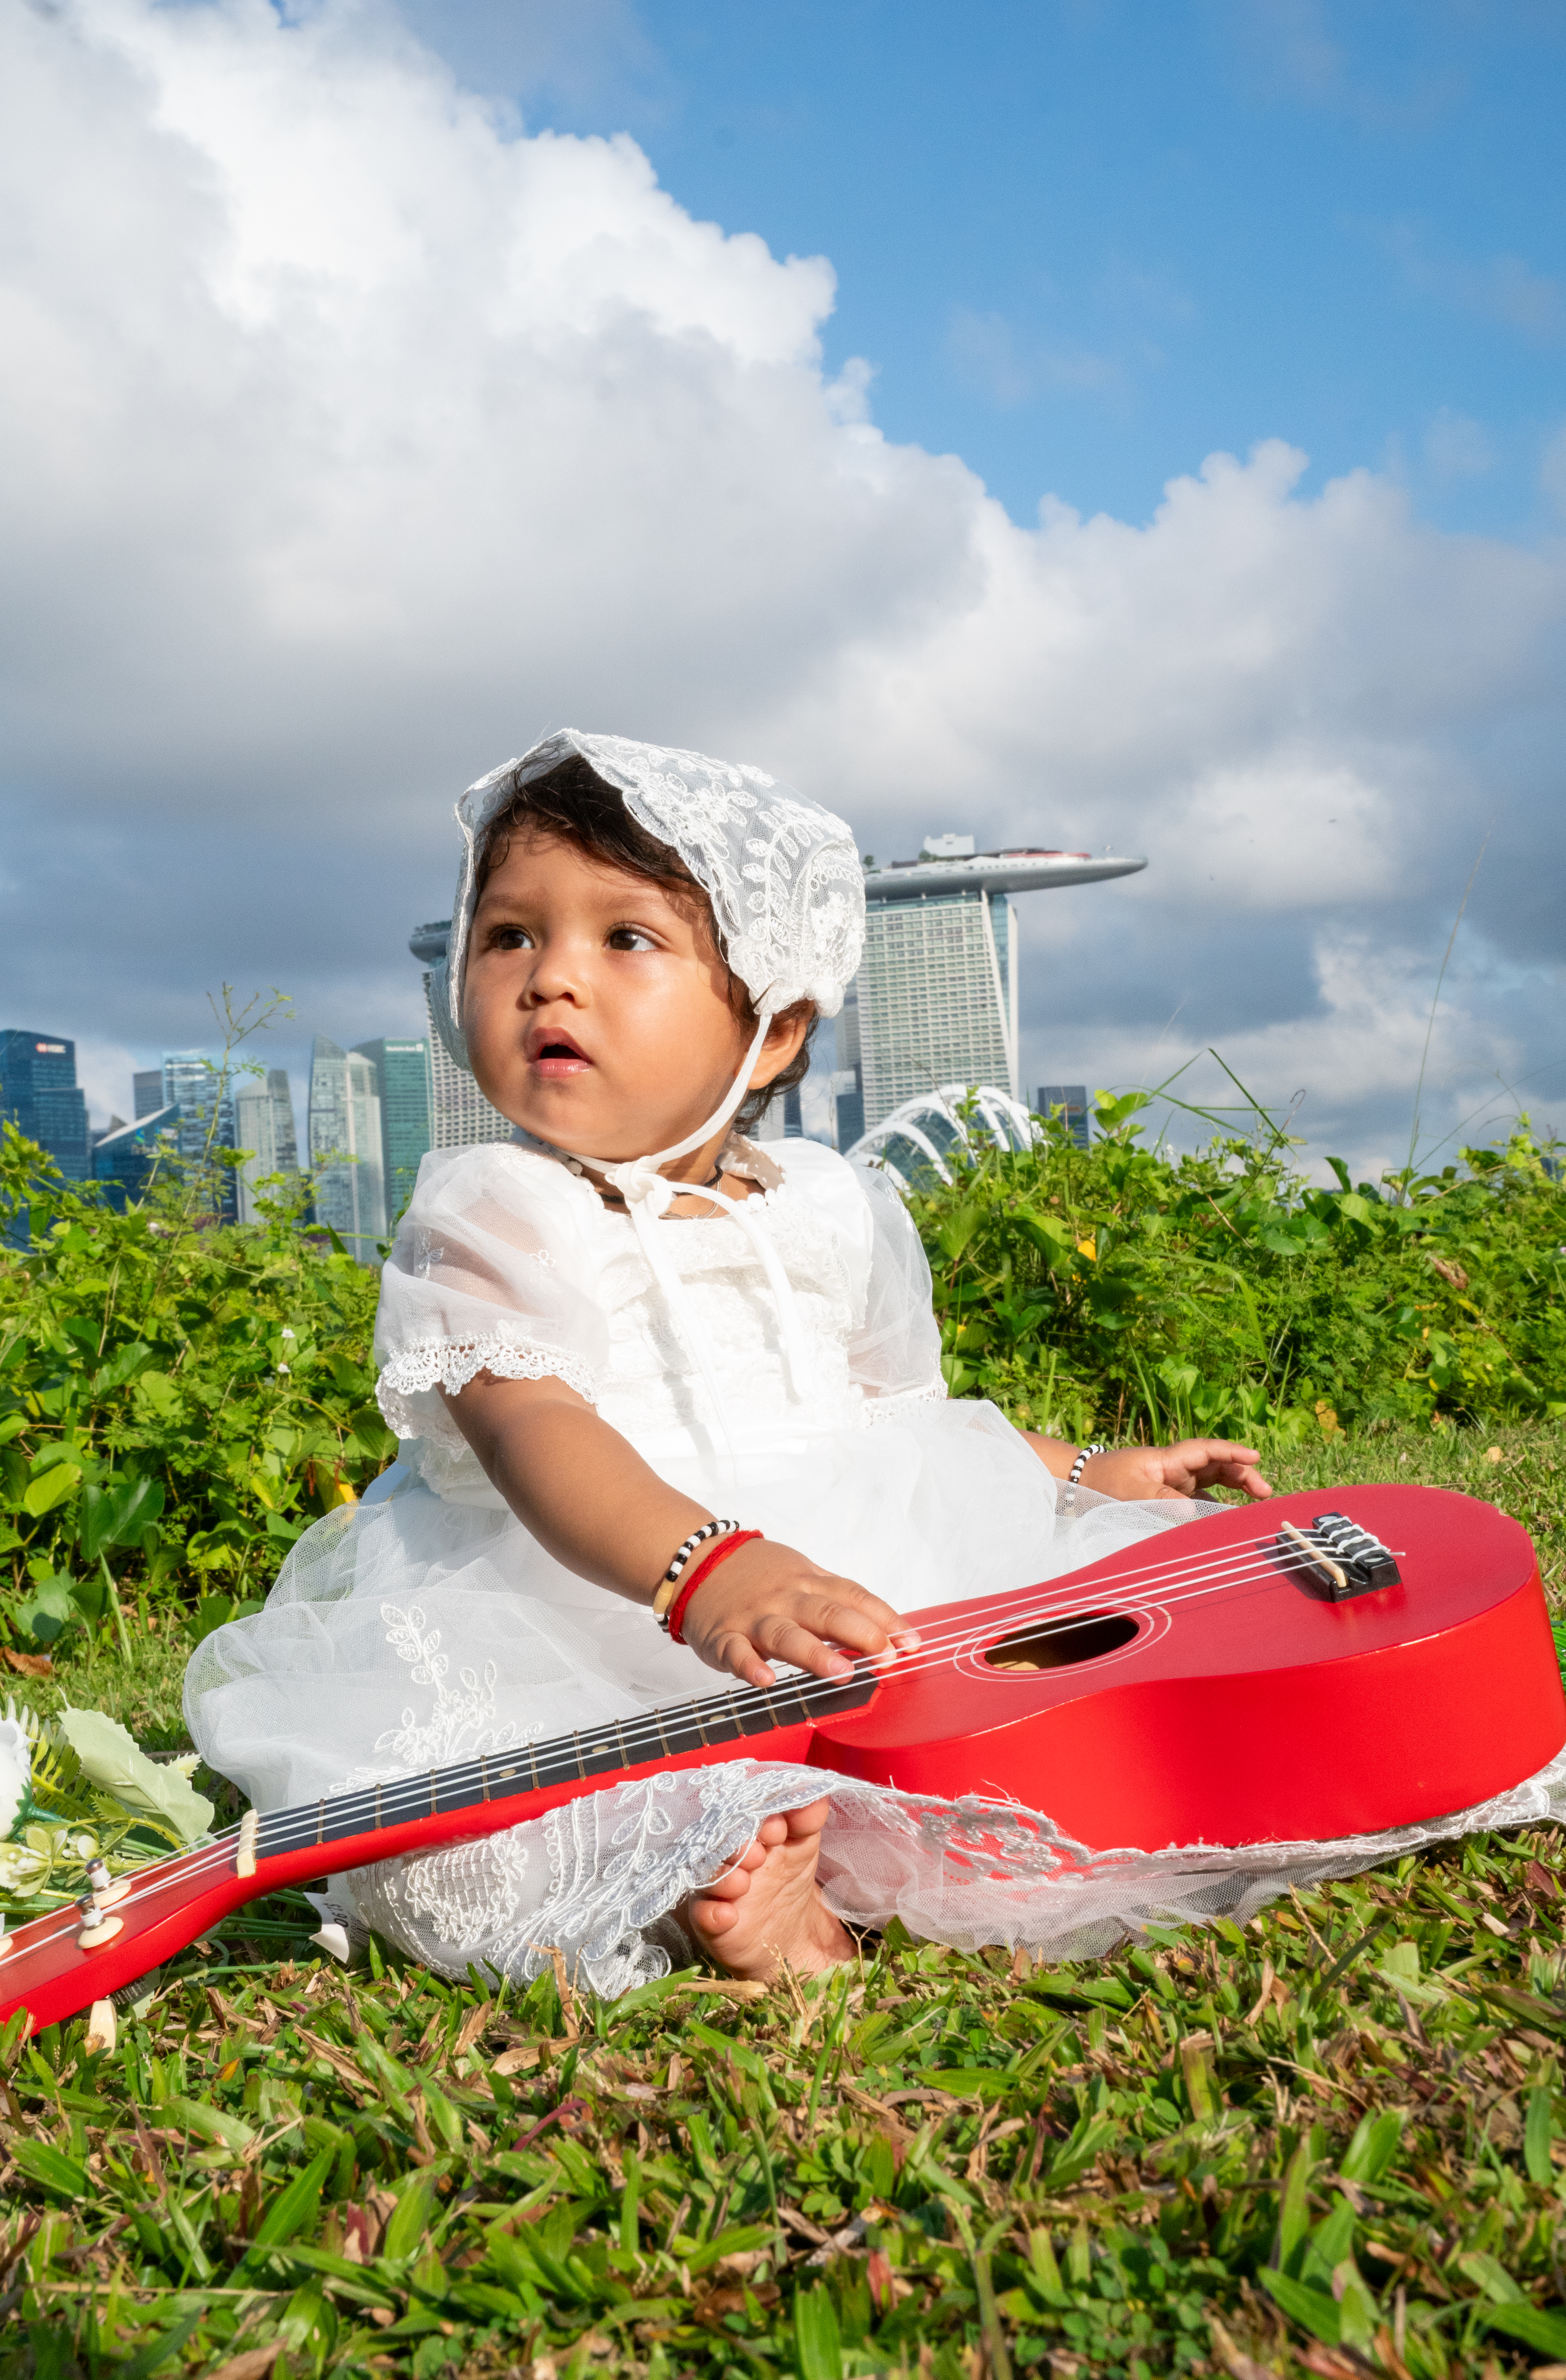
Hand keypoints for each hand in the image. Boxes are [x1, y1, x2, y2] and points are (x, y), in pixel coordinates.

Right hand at [677, 1539, 921, 1688]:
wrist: (696, 1560)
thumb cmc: (760, 1575)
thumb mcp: (803, 1576)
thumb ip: (839, 1602)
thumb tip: (887, 1631)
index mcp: (809, 1583)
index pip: (856, 1598)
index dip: (886, 1620)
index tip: (912, 1644)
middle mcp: (786, 1599)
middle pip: (827, 1614)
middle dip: (861, 1635)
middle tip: (887, 1658)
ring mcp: (754, 1618)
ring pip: (786, 1635)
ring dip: (815, 1653)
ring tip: (841, 1672)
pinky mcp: (723, 1637)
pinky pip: (736, 1653)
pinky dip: (749, 1666)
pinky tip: (765, 1680)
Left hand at [1078, 1440, 1271, 1502]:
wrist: (1084, 1482)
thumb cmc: (1104, 1482)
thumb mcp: (1128, 1491)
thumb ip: (1159, 1499)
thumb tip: (1193, 1511)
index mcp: (1168, 1459)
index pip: (1206, 1451)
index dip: (1231, 1452)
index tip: (1255, 1457)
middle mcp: (1177, 1468)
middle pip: (1217, 1466)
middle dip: (1243, 1474)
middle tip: (1266, 1492)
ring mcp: (1176, 1482)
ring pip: (1214, 1481)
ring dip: (1236, 1489)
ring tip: (1259, 1501)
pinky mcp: (1172, 1496)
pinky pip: (1201, 1499)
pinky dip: (1216, 1506)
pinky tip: (1228, 1519)